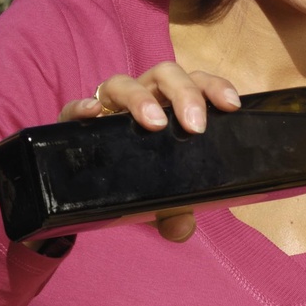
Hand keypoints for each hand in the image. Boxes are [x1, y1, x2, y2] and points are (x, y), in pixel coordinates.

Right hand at [57, 62, 240, 242]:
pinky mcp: (75, 121)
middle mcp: (143, 98)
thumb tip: (181, 230)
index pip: (197, 82)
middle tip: (194, 126)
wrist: (90, 192)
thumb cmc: (138, 180)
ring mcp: (108, 107)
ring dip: (140, 98)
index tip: (230, 106)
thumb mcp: (161, 200)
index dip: (214, 87)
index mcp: (171, 107)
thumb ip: (175, 213)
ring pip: (122, 83)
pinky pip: (74, 107)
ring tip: (152, 122)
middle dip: (184, 94)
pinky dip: (82, 106)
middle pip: (165, 75)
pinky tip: (93, 113)